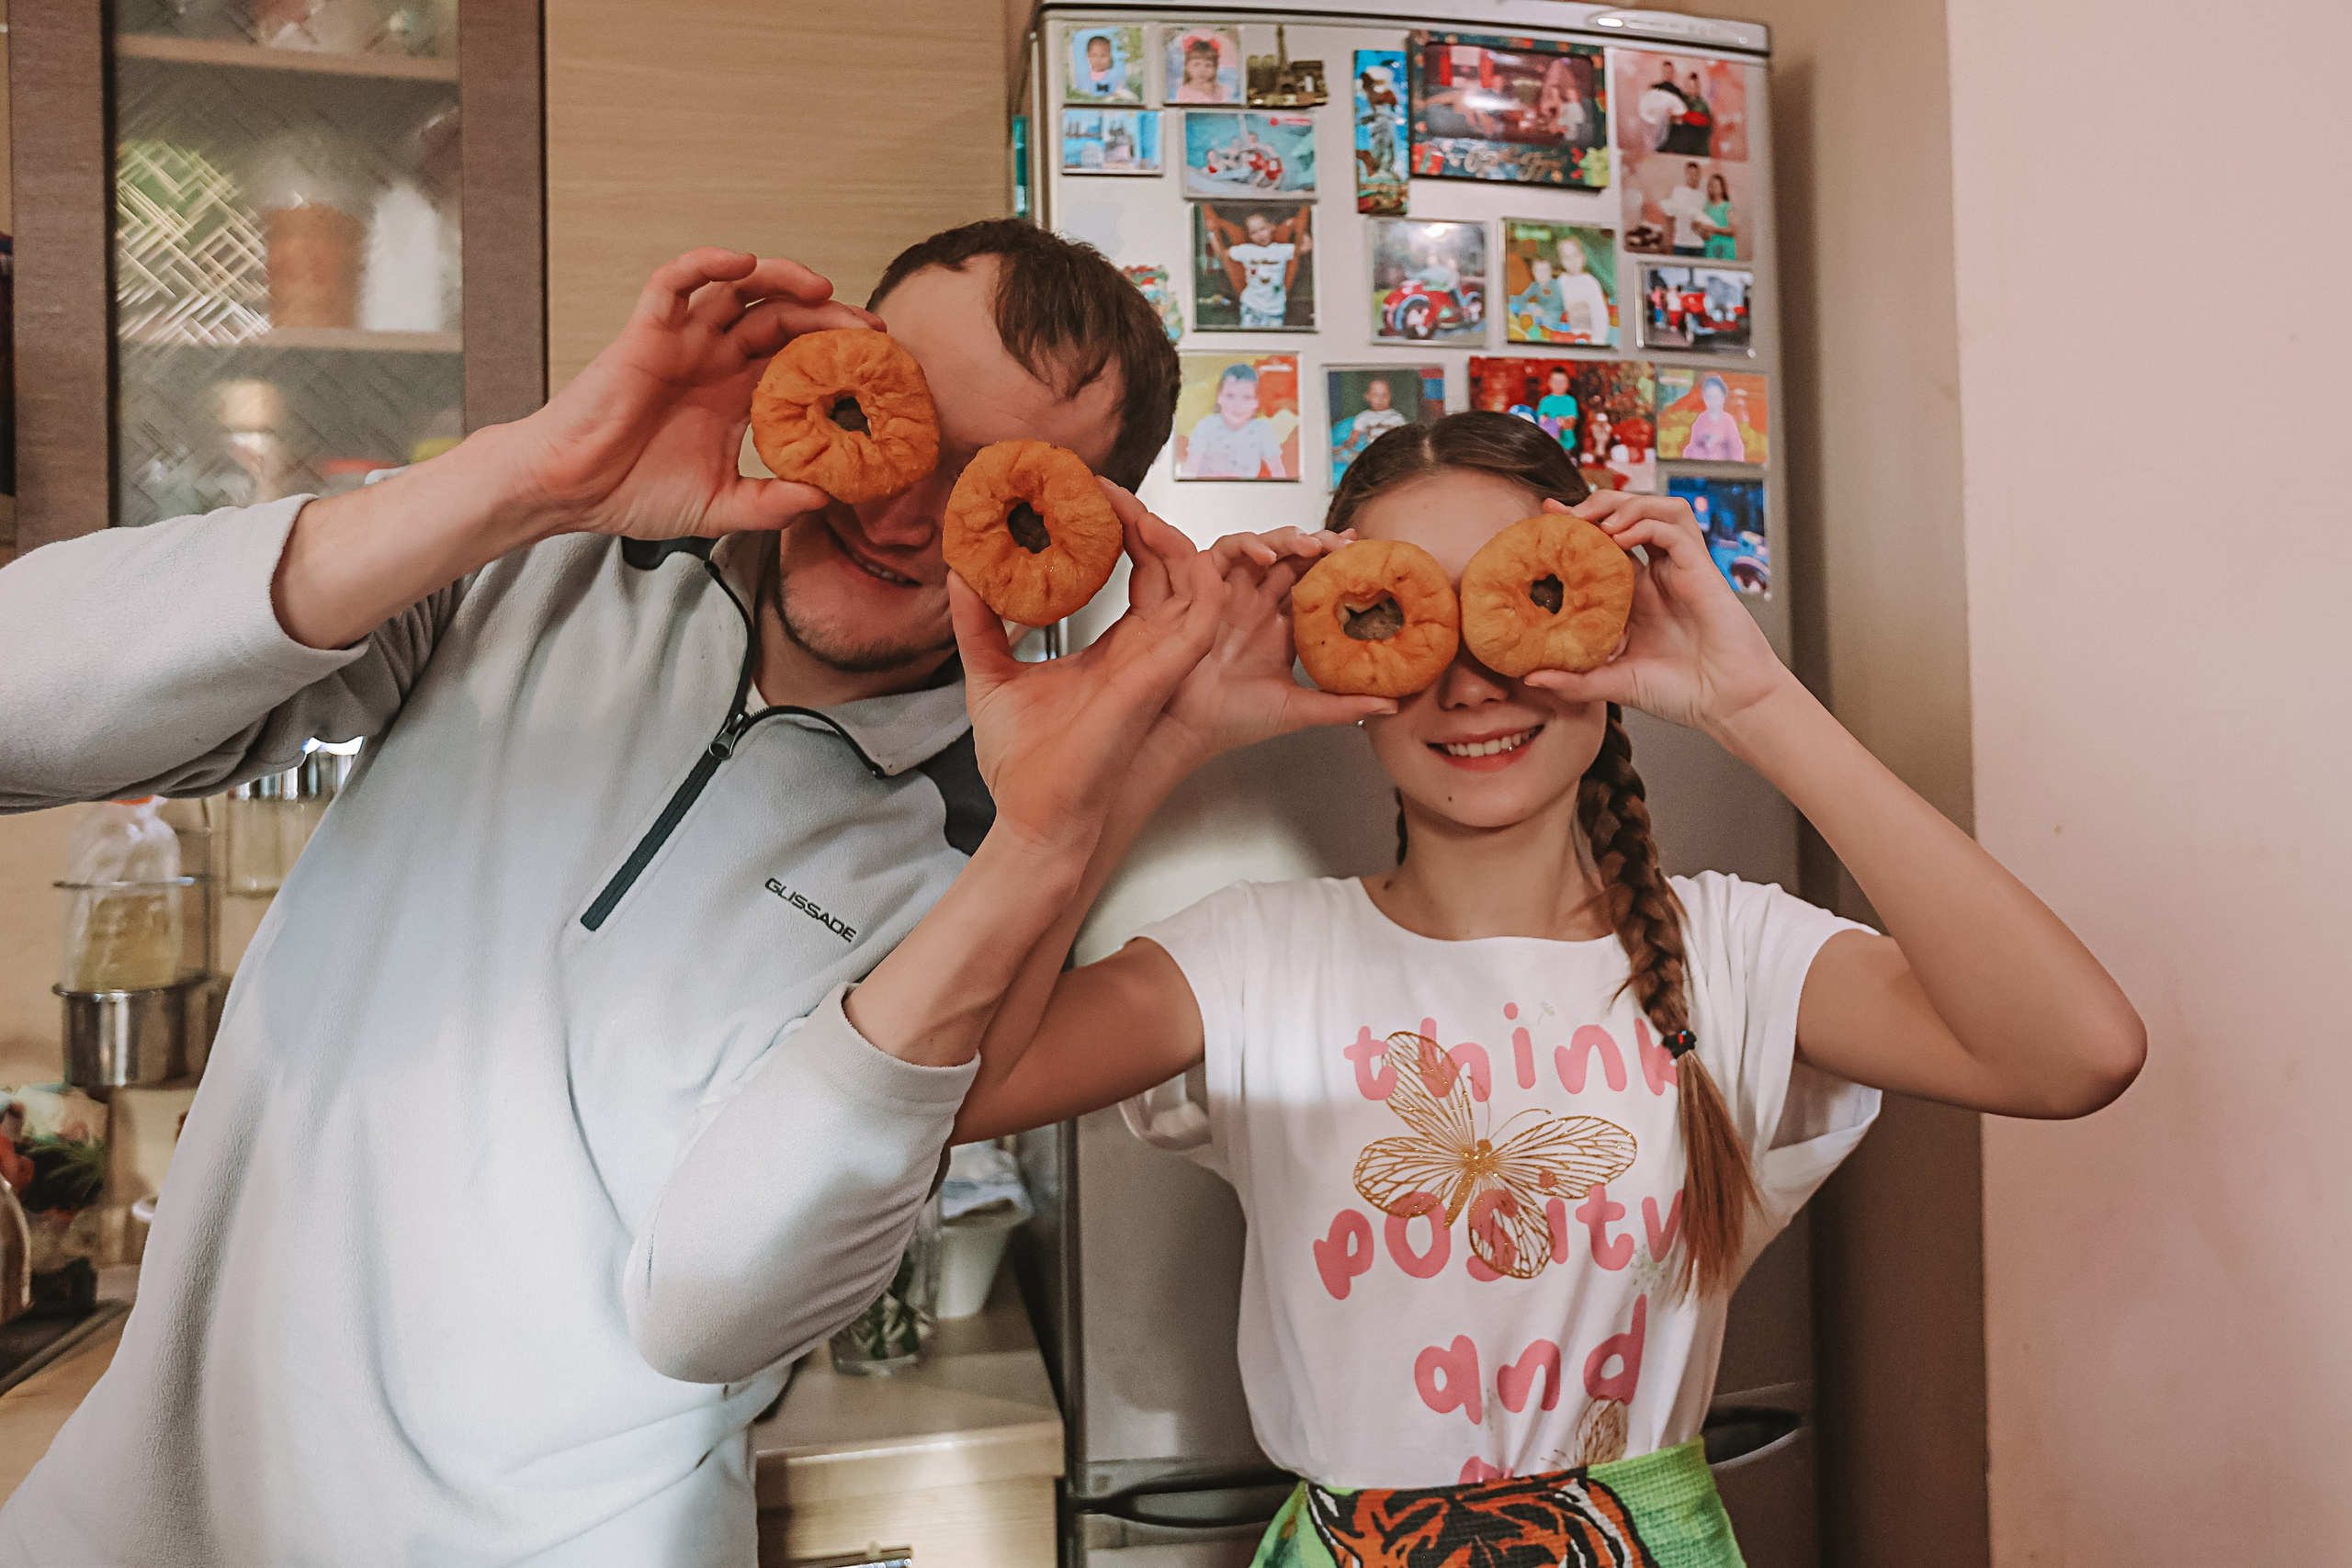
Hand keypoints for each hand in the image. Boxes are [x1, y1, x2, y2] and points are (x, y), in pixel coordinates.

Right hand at [502, 248, 879, 540]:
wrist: (572, 490)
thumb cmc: (635, 494)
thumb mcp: (721, 507)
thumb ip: (772, 504)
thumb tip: (825, 498)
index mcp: (737, 395)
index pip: (799, 360)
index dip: (838, 356)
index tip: (879, 367)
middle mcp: (715, 360)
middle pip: (782, 317)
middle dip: (828, 316)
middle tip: (868, 329)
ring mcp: (683, 341)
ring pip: (738, 288)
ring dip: (781, 277)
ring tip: (821, 288)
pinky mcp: (647, 331)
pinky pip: (675, 280)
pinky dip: (707, 263)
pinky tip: (740, 263)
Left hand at [950, 509, 1223, 855]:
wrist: (1033, 818)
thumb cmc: (1022, 765)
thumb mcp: (989, 675)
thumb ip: (980, 624)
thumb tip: (960, 573)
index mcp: (1116, 650)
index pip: (1135, 571)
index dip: (1118, 527)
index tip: (1082, 491)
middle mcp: (1145, 651)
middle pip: (1167, 564)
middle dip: (1141, 517)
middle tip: (1099, 483)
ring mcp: (1159, 663)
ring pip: (1193, 580)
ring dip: (1167, 534)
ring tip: (1126, 501)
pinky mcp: (1162, 677)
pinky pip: (1202, 616)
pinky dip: (1196, 576)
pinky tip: (1169, 542)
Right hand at [1106, 486, 1394, 771]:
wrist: (1189, 729)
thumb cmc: (1233, 721)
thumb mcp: (1299, 709)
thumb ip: (1343, 704)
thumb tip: (1390, 704)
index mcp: (1282, 628)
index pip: (1315, 584)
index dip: (1338, 567)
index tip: (1366, 557)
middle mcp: (1257, 605)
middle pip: (1292, 559)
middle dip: (1319, 544)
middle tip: (1344, 544)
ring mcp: (1231, 595)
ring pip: (1263, 548)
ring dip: (1287, 539)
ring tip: (1312, 546)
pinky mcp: (1205, 589)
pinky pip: (1224, 552)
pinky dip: (1245, 545)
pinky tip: (1267, 556)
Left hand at [1523, 491, 1792, 733]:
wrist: (1726, 704)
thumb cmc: (1679, 693)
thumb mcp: (1614, 684)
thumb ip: (1575, 679)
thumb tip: (1529, 677)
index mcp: (1634, 595)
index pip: (1603, 544)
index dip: (1575, 526)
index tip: (1543, 518)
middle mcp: (1656, 575)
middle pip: (1628, 515)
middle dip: (1595, 505)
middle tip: (1563, 515)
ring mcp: (1680, 569)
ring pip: (1655, 509)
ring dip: (1623, 504)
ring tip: (1593, 521)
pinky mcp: (1702, 569)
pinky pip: (1675, 528)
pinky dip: (1647, 523)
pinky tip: (1622, 537)